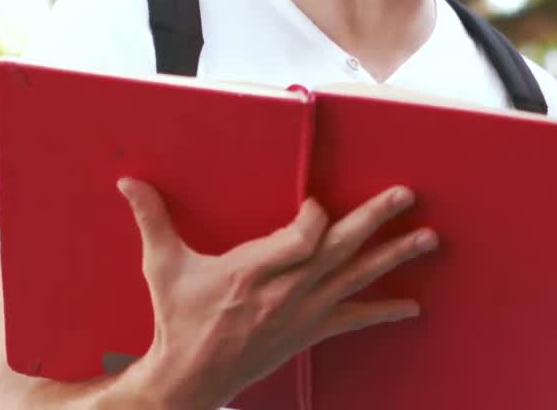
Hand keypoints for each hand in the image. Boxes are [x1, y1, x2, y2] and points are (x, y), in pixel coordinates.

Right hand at [115, 178, 436, 409]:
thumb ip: (151, 218)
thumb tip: (127, 179)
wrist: (191, 377)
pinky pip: (354, 319)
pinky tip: (413, 304)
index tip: (320, 200)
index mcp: (252, 271)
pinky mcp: (309, 331)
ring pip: (356, 279)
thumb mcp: (163, 265)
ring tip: (429, 238)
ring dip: (394, 257)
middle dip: (376, 220)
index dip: (316, 219)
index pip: (301, 239)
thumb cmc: (177, 318)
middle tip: (407, 195)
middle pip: (340, 250)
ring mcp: (302, 313)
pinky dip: (385, 311)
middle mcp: (286, 292)